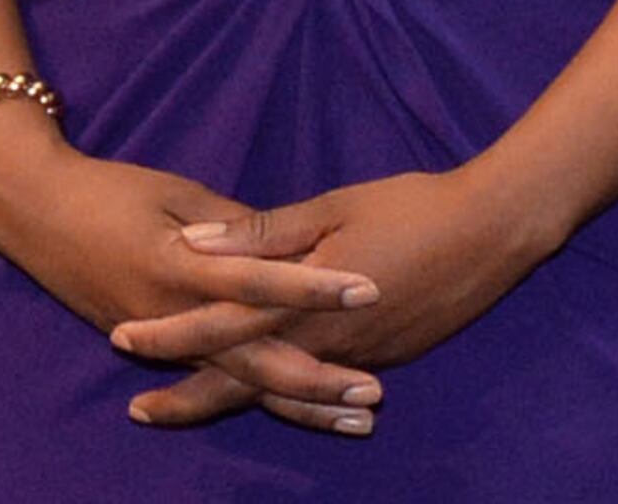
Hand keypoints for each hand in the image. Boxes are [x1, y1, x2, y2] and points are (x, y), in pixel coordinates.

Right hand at [0, 108, 386, 433]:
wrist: (37, 213)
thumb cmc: (113, 192)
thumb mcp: (180, 195)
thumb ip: (238, 227)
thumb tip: (293, 247)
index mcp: (180, 264)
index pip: (258, 282)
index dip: (314, 287)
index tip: (370, 289)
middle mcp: (172, 315)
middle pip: (252, 357)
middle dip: (314, 378)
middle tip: (372, 395)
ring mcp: (163, 340)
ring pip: (237, 381)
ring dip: (297, 403)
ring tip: (355, 420)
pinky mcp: (159, 348)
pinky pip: (217, 377)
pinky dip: (260, 395)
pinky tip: (307, 410)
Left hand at [162, 168, 553, 379]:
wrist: (497, 230)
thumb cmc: (414, 205)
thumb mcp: (335, 206)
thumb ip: (264, 231)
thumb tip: (196, 239)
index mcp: (301, 301)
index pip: (218, 327)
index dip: (167, 334)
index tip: (121, 338)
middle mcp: (324, 342)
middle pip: (241, 380)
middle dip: (187, 399)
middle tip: (139, 412)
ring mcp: (358, 356)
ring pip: (284, 388)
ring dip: (237, 397)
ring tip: (194, 407)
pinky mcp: (388, 355)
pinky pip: (326, 378)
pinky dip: (293, 389)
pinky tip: (278, 386)